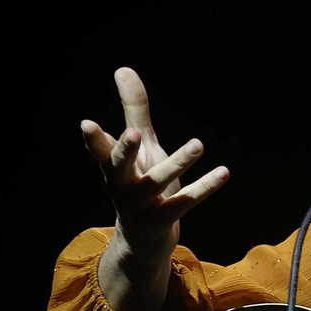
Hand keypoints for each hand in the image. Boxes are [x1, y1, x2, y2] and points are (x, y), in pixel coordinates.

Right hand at [81, 67, 228, 260]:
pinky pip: (184, 202)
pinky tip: (224, 172)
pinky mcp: (162, 221)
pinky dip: (204, 187)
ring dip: (178, 162)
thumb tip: (123, 69)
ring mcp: (141, 207)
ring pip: (157, 182)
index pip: (101, 151)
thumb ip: (134, 111)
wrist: (144, 241)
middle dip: (125, 150)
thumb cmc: (141, 184)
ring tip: (198, 143)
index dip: (94, 139)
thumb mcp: (141, 148)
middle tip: (134, 133)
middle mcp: (122, 187)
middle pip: (119, 168)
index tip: (86, 124)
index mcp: (115, 168)